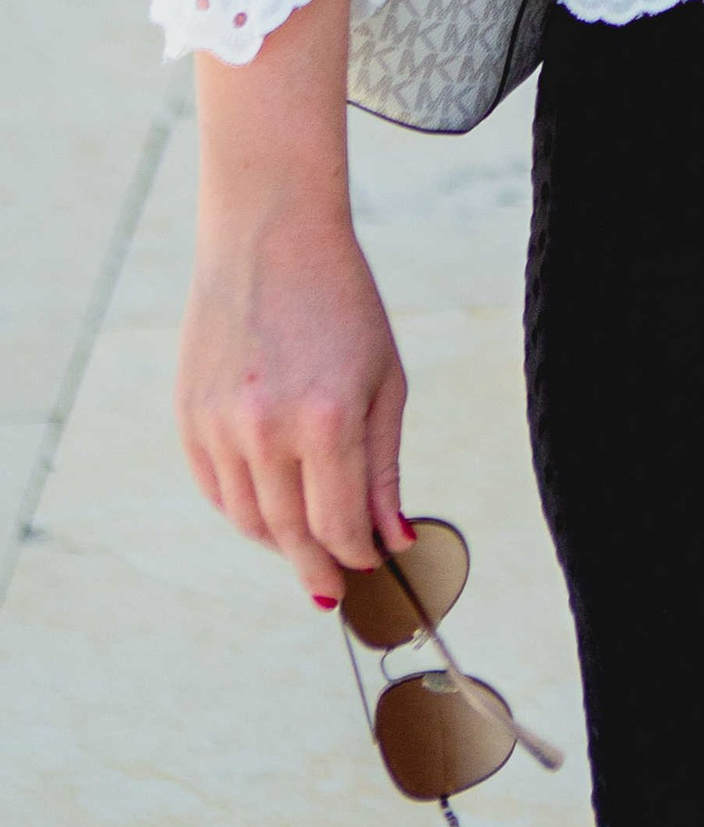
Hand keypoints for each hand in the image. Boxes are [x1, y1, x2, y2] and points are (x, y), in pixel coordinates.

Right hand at [179, 194, 408, 607]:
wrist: (269, 238)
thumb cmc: (342, 303)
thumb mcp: (385, 379)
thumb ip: (385, 467)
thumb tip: (392, 539)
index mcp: (329, 419)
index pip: (341, 525)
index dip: (358, 556)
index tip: (372, 567)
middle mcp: (268, 429)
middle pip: (291, 535)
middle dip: (319, 568)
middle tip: (335, 589)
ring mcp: (220, 425)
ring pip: (249, 521)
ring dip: (281, 544)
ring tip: (307, 546)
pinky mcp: (189, 417)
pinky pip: (216, 491)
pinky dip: (244, 511)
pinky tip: (271, 508)